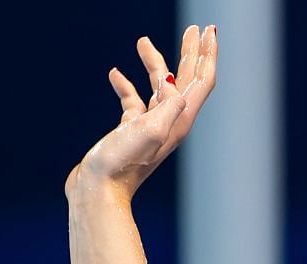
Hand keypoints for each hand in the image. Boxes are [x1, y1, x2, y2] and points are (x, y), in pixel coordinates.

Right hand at [66, 26, 218, 200]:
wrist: (98, 190)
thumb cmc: (122, 164)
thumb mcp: (149, 132)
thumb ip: (166, 106)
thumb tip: (170, 83)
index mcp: (179, 120)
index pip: (201, 81)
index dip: (207, 55)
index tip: (209, 30)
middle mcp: (169, 122)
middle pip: (186, 80)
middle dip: (191, 53)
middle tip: (196, 29)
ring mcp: (149, 127)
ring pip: (158, 87)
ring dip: (155, 63)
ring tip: (142, 42)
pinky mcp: (128, 132)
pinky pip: (132, 101)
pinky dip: (126, 85)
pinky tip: (115, 73)